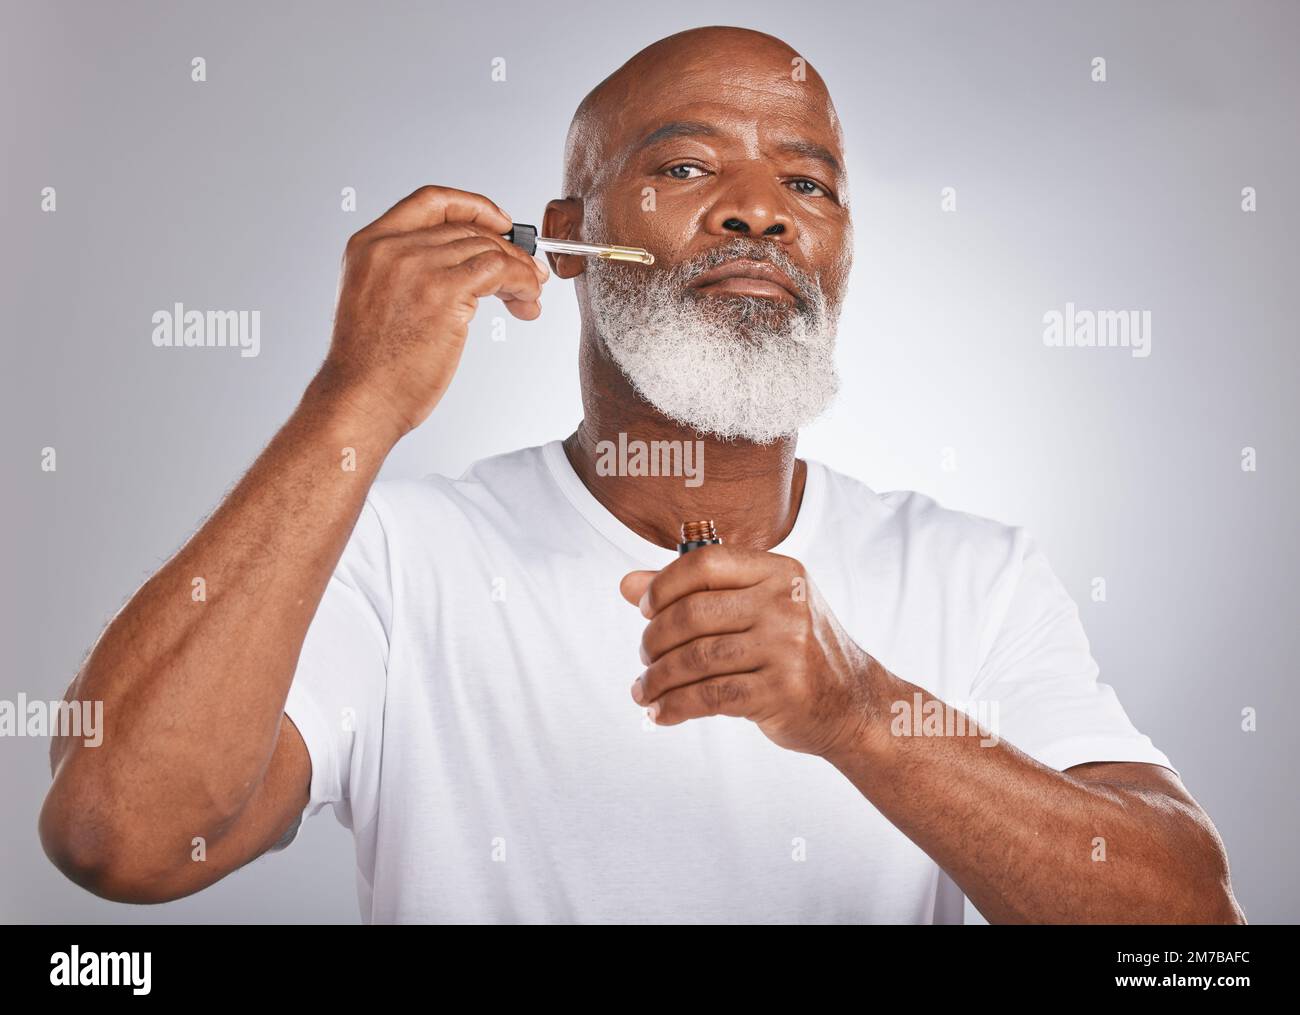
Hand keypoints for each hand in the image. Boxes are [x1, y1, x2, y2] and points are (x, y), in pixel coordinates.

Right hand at [314, 185, 548, 439]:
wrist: (360, 400)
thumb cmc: (370, 369)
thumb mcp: (376, 302)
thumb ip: (408, 275)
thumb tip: (466, 273)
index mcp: (368, 244)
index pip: (430, 201)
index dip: (474, 206)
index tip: (501, 223)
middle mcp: (391, 247)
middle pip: (467, 229)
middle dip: (507, 250)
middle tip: (530, 274)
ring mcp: (417, 266)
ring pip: (488, 249)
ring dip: (521, 271)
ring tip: (530, 297)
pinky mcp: (444, 291)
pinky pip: (500, 270)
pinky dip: (523, 282)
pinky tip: (527, 302)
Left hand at [620, 547, 883, 757]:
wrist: (854, 705)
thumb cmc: (796, 650)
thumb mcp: (758, 607)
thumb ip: (696, 592)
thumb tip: (626, 585)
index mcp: (780, 572)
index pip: (704, 563)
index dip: (664, 585)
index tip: (645, 609)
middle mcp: (785, 603)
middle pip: (693, 614)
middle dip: (655, 639)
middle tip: (645, 657)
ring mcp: (786, 648)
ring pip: (695, 659)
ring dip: (657, 678)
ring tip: (643, 690)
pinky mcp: (780, 692)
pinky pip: (709, 697)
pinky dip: (675, 707)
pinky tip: (661, 714)